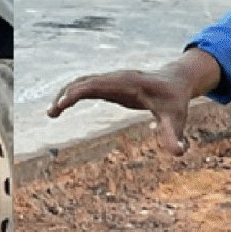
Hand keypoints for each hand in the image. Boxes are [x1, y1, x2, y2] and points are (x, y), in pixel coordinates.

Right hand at [47, 66, 202, 156]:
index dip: (77, 92)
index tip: (62, 104)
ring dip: (64, 95)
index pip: (96, 83)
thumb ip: (173, 135)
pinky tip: (61, 108)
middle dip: (65, 95)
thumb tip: (179, 154)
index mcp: (127, 82)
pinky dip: (71, 95)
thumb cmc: (175, 100)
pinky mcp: (108, 85)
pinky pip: (84, 87)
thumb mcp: (176, 118)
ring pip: (80, 82)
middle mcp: (115, 78)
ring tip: (51, 114)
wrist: (176, 81)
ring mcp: (110, 80)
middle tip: (51, 114)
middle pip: (83, 81)